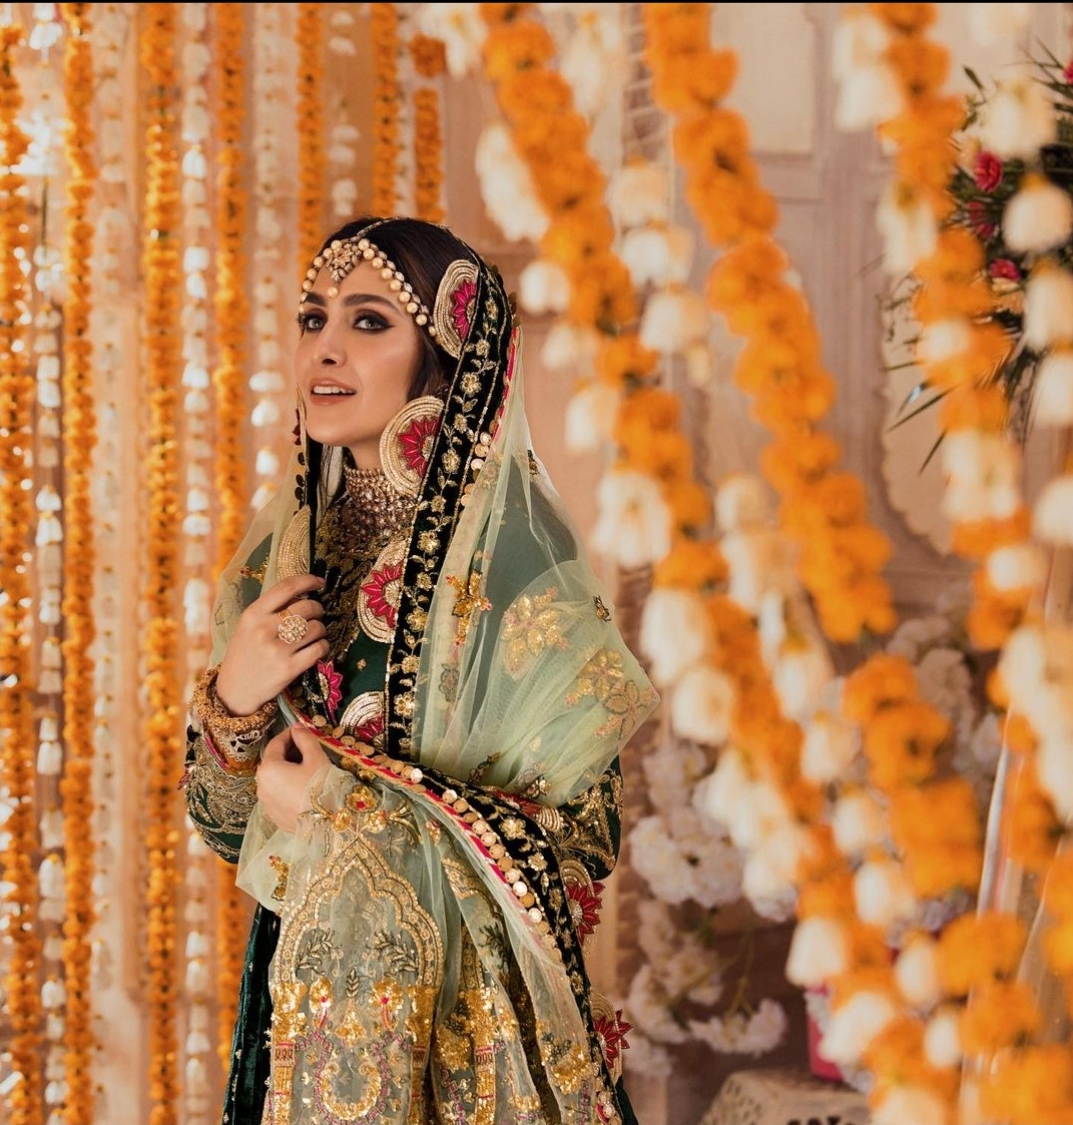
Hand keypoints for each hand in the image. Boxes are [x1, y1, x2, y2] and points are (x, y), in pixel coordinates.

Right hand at [216, 573, 327, 715]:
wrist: (235, 690)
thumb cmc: (244, 654)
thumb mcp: (247, 626)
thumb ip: (270, 609)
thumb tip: (303, 592)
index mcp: (253, 614)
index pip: (286, 588)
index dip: (308, 581)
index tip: (319, 582)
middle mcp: (264, 629)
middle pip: (307, 607)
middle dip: (318, 608)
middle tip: (316, 614)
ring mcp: (277, 650)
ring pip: (316, 627)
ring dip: (321, 629)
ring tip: (314, 633)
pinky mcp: (289, 668)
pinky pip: (319, 649)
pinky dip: (323, 646)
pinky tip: (316, 648)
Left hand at [256, 723, 330, 832]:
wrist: (329, 825)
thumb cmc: (321, 788)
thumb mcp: (316, 758)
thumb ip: (305, 739)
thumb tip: (297, 727)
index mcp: (268, 769)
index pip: (275, 744)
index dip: (289, 734)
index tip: (301, 730)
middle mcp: (261, 786)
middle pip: (273, 762)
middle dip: (289, 752)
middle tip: (308, 748)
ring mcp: (266, 803)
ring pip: (276, 779)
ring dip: (289, 770)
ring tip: (309, 768)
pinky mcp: (274, 817)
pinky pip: (279, 795)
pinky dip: (288, 787)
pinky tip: (305, 787)